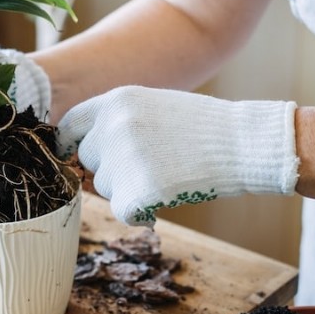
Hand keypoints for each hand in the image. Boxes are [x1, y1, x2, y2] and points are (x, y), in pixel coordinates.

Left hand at [56, 86, 299, 226]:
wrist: (243, 144)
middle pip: (87, 161)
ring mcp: (124, 159)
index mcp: (115, 101)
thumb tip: (78, 155)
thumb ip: (115, 124)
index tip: (81, 157)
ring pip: (103, 187)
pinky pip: (121, 211)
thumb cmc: (202, 128)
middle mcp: (113, 127)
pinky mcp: (138, 191)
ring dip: (125, 189)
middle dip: (107, 169)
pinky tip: (162, 199)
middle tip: (146, 167)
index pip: (70, 127)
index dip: (74, 145)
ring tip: (163, 176)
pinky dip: (138, 212)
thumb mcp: (151, 107)